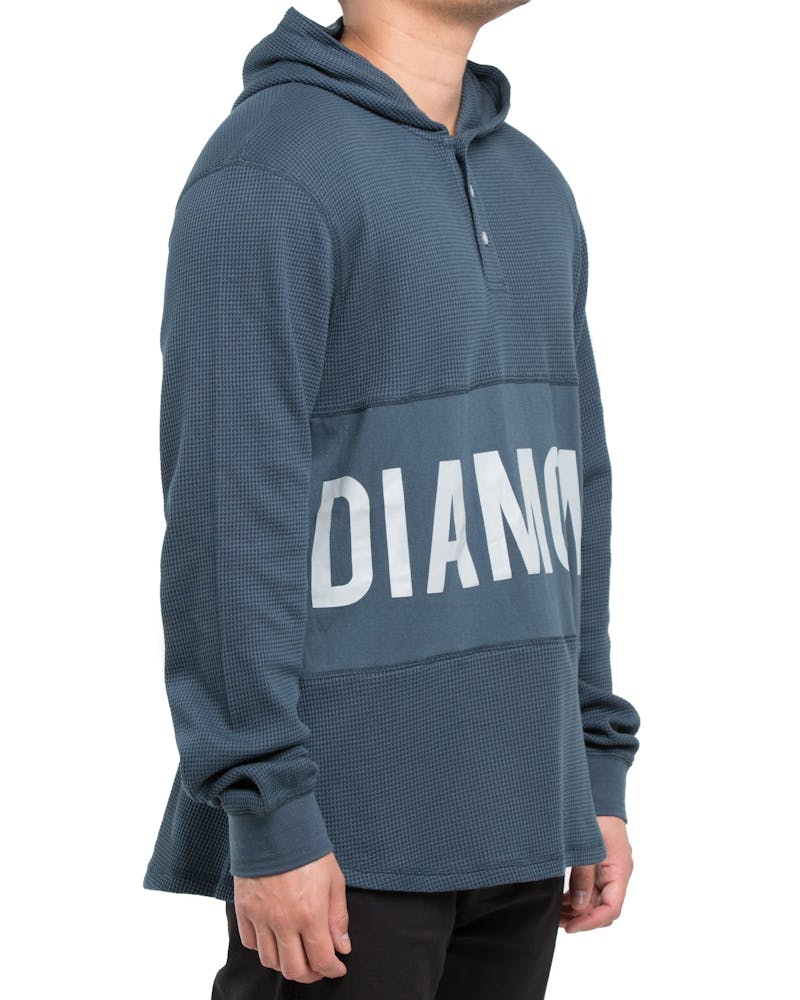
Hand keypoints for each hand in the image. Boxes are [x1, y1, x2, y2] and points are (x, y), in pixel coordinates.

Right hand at [233, 851, 351, 982]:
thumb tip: (342, 947)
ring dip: (286, 965)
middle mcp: (283, 921)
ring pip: (270, 961)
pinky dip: (263, 948)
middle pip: (294, 970)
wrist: (275, 825)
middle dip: (311, 975)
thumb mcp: (334, 879)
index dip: (332, 970)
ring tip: (297, 955)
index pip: (321, 960)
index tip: (338, 968)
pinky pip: (250, 943)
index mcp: (310, 914)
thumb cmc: (308, 850)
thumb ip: (338, 916)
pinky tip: (275, 939)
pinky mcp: (244, 910)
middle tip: (318, 967)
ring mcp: (260, 917)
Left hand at [559, 816, 632, 932]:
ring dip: (580, 910)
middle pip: (605, 908)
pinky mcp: (601, 865)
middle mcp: (618, 873)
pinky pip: (594, 889)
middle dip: (583, 919)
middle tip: (558, 921)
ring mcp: (610, 869)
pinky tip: (563, 900)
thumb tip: (580, 907)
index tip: (570, 927)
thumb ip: (583, 876)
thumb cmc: (594, 814)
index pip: (611, 908)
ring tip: (556, 913)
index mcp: (620, 869)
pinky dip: (580, 897)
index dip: (591, 922)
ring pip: (598, 900)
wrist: (599, 791)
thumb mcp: (587, 846)